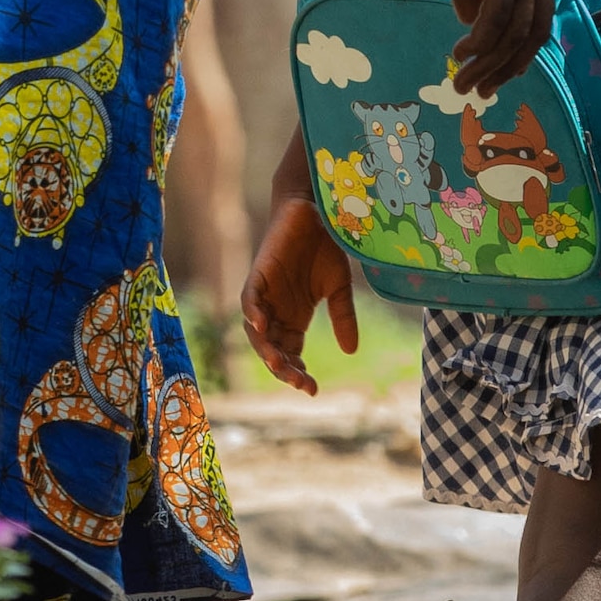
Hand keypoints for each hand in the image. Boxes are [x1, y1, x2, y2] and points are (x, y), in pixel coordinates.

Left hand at [240, 198, 356, 394]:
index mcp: (294, 318)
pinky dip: (252, 314)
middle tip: (299, 382)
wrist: (316, 210)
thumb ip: (342, 317)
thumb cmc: (324, 247)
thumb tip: (351, 352)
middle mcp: (276, 311)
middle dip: (283, 368)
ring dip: (265, 349)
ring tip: (278, 364)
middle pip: (272, 349)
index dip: (298, 372)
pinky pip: (249, 299)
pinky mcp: (259, 274)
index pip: (291, 354)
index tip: (312, 389)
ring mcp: (266, 294)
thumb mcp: (338, 287)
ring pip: (256, 331)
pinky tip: (261, 327)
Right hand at [413, 0, 556, 101]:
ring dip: (488, 64)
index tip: (499, 74)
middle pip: (532, 34)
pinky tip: (460, 55)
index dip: (521, 52)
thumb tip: (471, 25)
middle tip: (481, 91)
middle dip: (507, 68)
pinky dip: (480, 43)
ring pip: (513, 32)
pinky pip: (496, 18)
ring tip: (463, 83)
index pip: (539, 19)